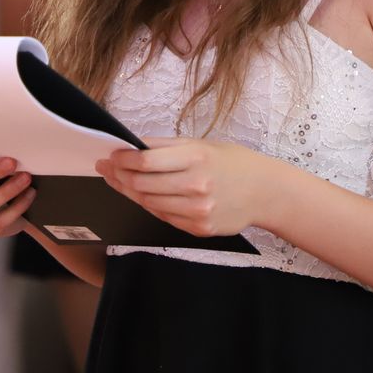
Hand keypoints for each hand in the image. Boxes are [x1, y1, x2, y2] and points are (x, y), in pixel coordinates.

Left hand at [96, 137, 277, 237]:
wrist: (265, 191)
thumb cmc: (232, 163)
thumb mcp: (201, 144)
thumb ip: (165, 147)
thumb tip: (131, 147)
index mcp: (196, 158)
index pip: (145, 161)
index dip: (122, 159)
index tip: (110, 156)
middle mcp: (196, 185)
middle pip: (142, 184)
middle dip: (119, 175)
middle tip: (106, 168)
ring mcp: (198, 210)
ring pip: (149, 203)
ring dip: (130, 191)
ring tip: (119, 181)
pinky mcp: (199, 228)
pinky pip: (164, 217)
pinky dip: (150, 205)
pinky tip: (143, 195)